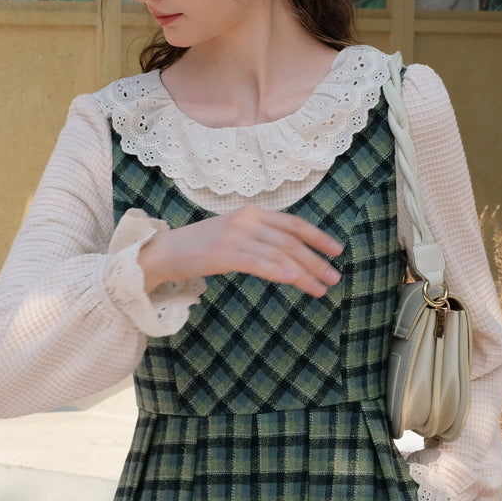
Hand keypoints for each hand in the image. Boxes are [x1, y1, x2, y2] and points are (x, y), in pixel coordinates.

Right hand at [137, 206, 342, 297]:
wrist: (164, 252)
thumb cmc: (199, 248)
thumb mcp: (234, 234)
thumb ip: (259, 237)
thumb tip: (288, 254)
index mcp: (252, 212)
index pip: (293, 223)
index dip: (318, 236)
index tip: (337, 250)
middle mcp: (247, 220)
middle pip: (291, 241)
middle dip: (316, 260)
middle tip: (335, 277)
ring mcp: (236, 235)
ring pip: (280, 254)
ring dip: (305, 272)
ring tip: (322, 288)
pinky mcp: (225, 253)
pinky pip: (259, 263)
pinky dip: (279, 271)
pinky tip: (294, 281)